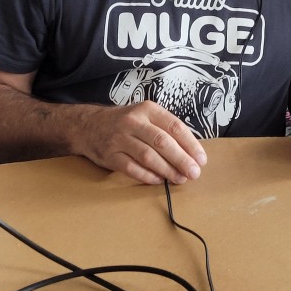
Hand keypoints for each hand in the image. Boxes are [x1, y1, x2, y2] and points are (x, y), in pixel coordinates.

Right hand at [77, 101, 207, 184]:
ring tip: (179, 179)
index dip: (191, 144)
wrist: (89, 125)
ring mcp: (120, 138)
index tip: (201, 159)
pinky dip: (148, 176)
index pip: (175, 127)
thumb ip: (165, 129)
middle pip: (162, 142)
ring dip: (167, 170)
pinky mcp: (110, 155)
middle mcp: (133, 122)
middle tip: (194, 173)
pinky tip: (159, 181)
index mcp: (148, 109)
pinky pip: (132, 168)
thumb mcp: (146, 115)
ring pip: (148, 156)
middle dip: (182, 160)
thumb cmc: (126, 123)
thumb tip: (191, 152)